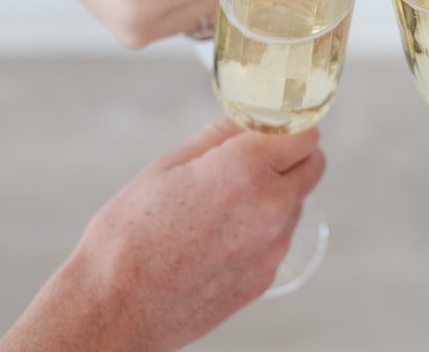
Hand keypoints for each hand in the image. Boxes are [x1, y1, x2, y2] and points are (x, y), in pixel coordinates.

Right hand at [0, 119, 324, 351]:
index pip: (304, 133)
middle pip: (313, 165)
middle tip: (257, 156)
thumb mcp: (166, 167)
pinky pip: (279, 239)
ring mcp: (272, 248)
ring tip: (224, 203)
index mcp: (244, 172)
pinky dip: (262, 229)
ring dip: (277, 193)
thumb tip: (243, 118)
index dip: (288, 126)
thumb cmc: (128, 237)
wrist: (114, 309)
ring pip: (296, 202)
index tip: (272, 126)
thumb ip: (217, 137)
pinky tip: (220, 235)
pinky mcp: (265, 277)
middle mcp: (270, 209)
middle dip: (292, 155)